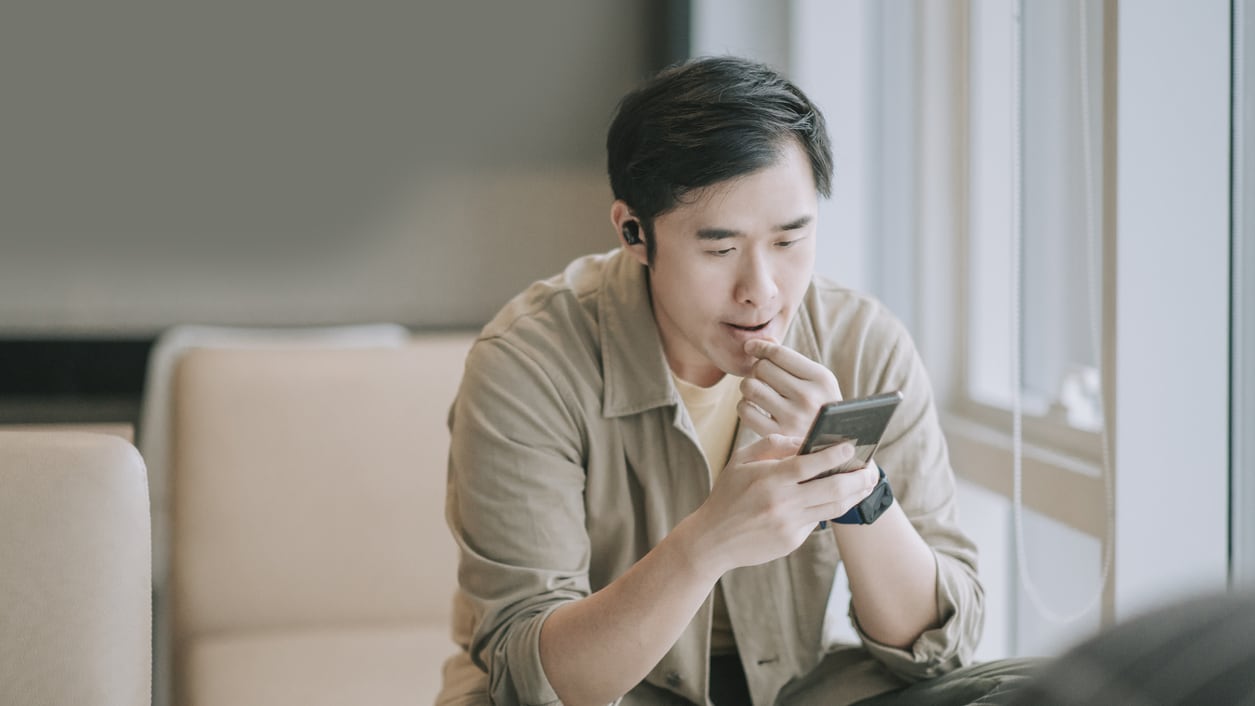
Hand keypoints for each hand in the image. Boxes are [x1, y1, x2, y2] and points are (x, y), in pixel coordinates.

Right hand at [688, 436, 878, 573]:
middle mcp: (782, 503)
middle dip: (857, 478)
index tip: (851, 446)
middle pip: (832, 488)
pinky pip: (817, 521)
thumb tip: (803, 440)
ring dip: (855, 494)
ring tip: (866, 483)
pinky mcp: (792, 541)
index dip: (834, 454)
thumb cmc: (727, 494)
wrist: (712, 540)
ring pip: (833, 507)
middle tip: (872, 469)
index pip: (809, 464)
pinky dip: (828, 508)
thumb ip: (772, 445)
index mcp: (768, 479)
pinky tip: (838, 498)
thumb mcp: (740, 461)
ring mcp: (789, 525)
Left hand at [738, 338, 842, 438]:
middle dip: (757, 369)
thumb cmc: (820, 405)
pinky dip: (744, 406)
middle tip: (764, 378)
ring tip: (758, 392)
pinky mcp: (777, 436)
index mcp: (821, 378)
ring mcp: (793, 418)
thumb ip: (790, 359)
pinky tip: (754, 407)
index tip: (751, 348)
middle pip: (762, 368)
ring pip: (750, 387)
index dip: (760, 347)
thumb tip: (761, 341)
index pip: (779, 353)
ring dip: (749, 387)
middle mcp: (808, 397)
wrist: (831, 445)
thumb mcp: (816, 380)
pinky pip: (744, 410)